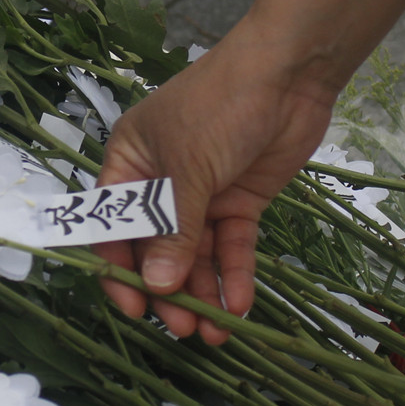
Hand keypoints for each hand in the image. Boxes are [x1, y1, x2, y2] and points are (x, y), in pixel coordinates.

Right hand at [94, 27, 338, 341]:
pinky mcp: (241, 201)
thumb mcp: (188, 167)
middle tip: (183, 327)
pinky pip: (232, 247)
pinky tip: (238, 306)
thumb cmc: (220, 105)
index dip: (120, 270)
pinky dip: (234, 276)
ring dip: (203, 293)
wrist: (290, 73)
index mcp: (130, 163)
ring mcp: (203, 194)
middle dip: (167, 290)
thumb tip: (156, 286)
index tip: (135, 307)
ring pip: (196, 255)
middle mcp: (162, 182)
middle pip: (156, 249)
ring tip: (214, 332)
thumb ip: (173, 230)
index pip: (115, 227)